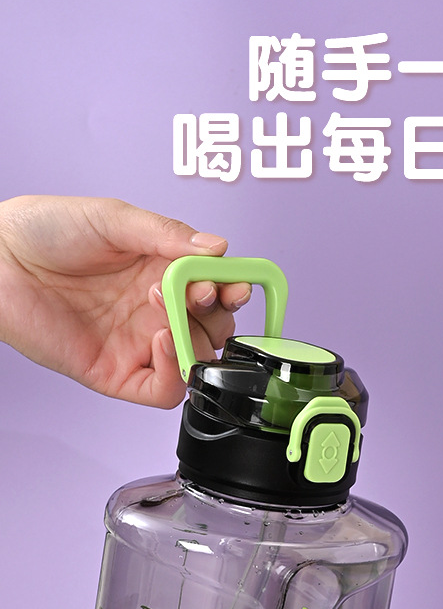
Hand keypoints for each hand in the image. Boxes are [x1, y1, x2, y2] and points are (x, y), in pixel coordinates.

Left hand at [0, 195, 250, 407]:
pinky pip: (163, 390)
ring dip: (198, 340)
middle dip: (218, 315)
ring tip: (171, 309)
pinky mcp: (116, 373)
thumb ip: (167, 234)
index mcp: (161, 270)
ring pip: (197, 361)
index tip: (231, 282)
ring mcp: (137, 344)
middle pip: (214, 328)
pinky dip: (175, 371)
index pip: (215, 289)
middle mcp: (154, 309)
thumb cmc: (45, 230)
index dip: (231, 288)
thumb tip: (218, 248)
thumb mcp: (114, 217)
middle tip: (200, 294)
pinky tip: (160, 338)